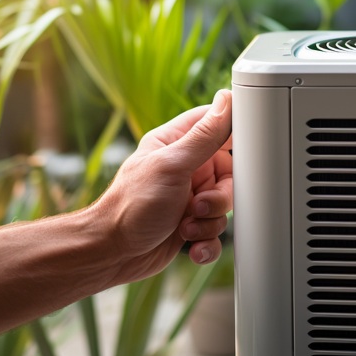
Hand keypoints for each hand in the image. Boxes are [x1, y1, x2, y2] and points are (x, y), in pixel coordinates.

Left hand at [91, 89, 232, 284]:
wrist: (111, 254)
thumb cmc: (132, 206)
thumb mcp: (172, 165)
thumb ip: (204, 135)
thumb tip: (226, 100)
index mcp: (177, 144)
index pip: (216, 125)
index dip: (234, 136)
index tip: (244, 152)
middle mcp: (186, 169)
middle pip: (230, 174)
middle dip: (220, 197)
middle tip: (200, 204)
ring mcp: (190, 198)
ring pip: (225, 206)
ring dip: (210, 221)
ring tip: (186, 227)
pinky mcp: (192, 225)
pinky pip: (217, 231)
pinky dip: (208, 242)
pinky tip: (192, 246)